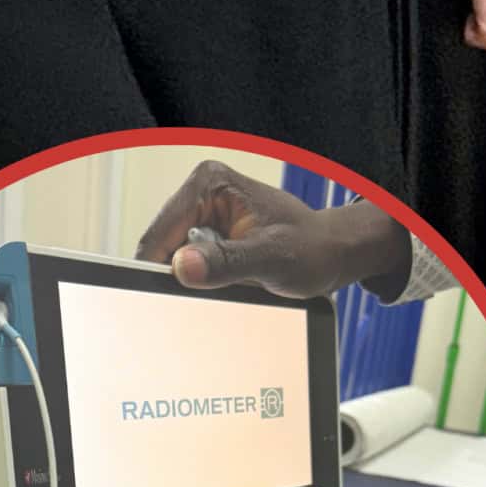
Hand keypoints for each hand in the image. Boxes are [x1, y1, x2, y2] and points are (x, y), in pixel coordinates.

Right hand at [133, 158, 409, 296]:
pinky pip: (185, 262)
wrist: (330, 253)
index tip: (156, 303)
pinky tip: (220, 285)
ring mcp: (203, 212)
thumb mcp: (271, 259)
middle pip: (159, 246)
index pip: (160, 233)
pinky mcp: (207, 232)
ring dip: (187, 279)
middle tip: (203, 297)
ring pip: (170, 258)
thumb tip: (182, 266)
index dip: (155, 270)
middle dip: (176, 275)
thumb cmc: (311, 249)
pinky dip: (197, 279)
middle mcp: (201, 192)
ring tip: (222, 287)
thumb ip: (226, 261)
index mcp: (211, 183)